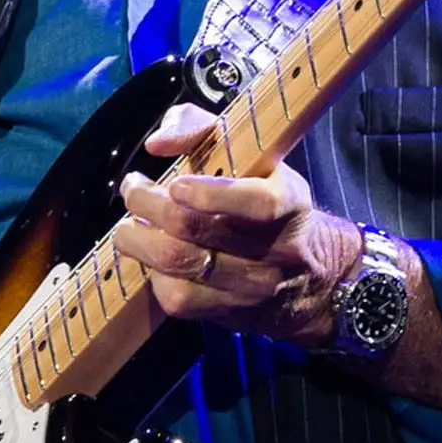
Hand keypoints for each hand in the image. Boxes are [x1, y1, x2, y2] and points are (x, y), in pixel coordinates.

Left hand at [113, 103, 365, 348]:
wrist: (313, 275)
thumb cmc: (266, 194)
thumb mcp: (251, 150)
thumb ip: (200, 128)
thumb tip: (157, 144)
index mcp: (288, 202)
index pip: (257, 204)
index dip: (211, 194)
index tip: (176, 183)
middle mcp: (276, 249)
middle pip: (197, 234)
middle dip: (149, 208)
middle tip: (133, 190)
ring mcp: (253, 288)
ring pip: (180, 270)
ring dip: (139, 243)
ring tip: (128, 225)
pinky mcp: (231, 315)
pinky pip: (178, 299)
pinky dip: (152, 275)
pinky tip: (150, 257)